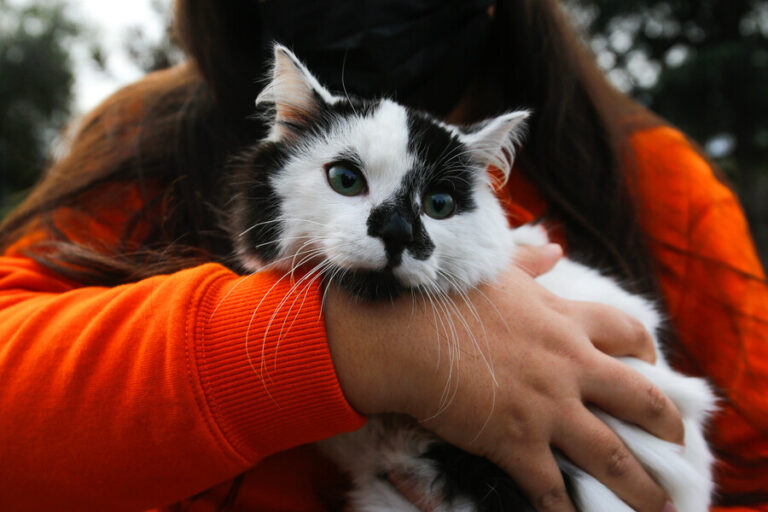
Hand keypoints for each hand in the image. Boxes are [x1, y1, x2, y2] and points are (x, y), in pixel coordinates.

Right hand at [325, 252, 681, 511]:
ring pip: (611, 453)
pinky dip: (565, 511)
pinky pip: (551, 487)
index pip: (627, 331)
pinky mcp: (518, 441)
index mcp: (564, 321)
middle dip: (667, 424)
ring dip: (638, 484)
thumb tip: (553, 248)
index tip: (652, 364)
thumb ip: (529, 262)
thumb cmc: (446, 296)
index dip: (647, 348)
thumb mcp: (495, 270)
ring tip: (657, 504)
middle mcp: (569, 365)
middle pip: (640, 398)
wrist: (405, 333)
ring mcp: (548, 406)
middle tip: (678, 443)